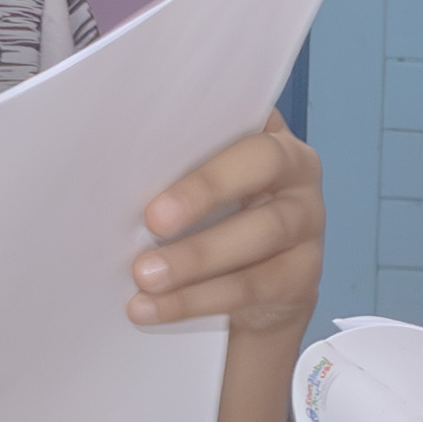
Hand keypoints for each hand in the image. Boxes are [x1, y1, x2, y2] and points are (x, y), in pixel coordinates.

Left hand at [129, 120, 322, 339]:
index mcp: (267, 137)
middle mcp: (297, 173)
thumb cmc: (213, 227)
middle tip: (152, 220)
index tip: (155, 142)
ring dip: (195, 257)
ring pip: (258, 233)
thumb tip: (115, 185)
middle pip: (261, 164)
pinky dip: (195, 300)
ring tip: (145, 275)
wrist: (258, 301)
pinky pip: (250, 287)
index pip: (242, 114)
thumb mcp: (197, 196)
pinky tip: (153, 307)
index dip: (206, 122)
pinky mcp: (302, 277)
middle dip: (204, 190)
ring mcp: (307, 224)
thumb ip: (175, 176)